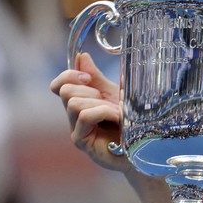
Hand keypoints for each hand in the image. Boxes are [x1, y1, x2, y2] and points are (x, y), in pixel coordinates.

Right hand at [49, 53, 130, 172]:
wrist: (144, 146)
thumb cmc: (129, 122)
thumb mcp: (114, 94)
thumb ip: (97, 78)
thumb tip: (81, 56)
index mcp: (81, 102)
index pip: (59, 85)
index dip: (69, 75)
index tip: (88, 77)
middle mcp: (74, 116)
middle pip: (65, 91)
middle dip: (89, 90)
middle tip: (109, 100)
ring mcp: (76, 130)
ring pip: (73, 103)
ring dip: (100, 103)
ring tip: (118, 112)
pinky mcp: (82, 141)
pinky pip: (84, 116)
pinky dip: (102, 112)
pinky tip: (117, 118)